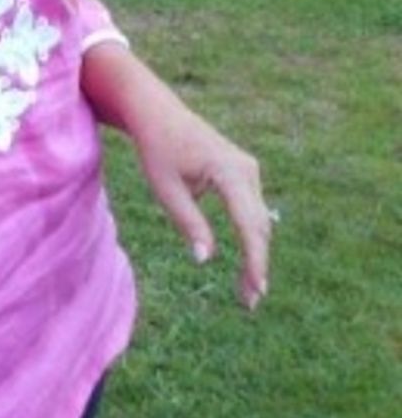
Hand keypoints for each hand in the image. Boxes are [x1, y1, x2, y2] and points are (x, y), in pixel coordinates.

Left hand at [131, 96, 271, 310]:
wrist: (157, 114)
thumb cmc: (157, 149)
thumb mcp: (166, 189)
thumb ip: (189, 223)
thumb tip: (206, 260)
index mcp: (229, 171)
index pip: (249, 223)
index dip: (254, 260)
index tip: (256, 290)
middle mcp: (247, 169)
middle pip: (260, 226)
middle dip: (256, 264)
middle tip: (249, 303)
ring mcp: (250, 170)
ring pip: (259, 220)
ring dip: (255, 254)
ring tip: (246, 291)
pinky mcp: (245, 173)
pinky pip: (252, 211)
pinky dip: (250, 238)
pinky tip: (246, 265)